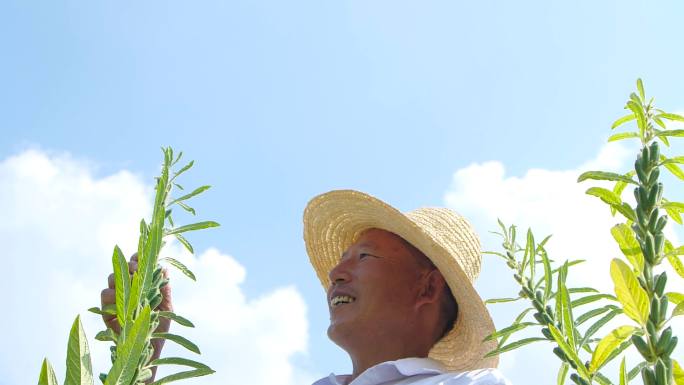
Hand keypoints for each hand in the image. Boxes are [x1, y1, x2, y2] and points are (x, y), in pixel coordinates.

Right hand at [100, 253, 172, 381]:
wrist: (149, 350)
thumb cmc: (160, 327)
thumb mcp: (167, 307)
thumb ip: (164, 288)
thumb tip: (164, 267)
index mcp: (142, 285)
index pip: (137, 263)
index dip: (138, 257)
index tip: (142, 257)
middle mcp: (128, 289)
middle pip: (122, 267)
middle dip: (130, 265)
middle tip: (137, 269)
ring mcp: (116, 299)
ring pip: (112, 279)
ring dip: (121, 278)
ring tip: (132, 283)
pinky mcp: (107, 312)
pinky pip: (105, 296)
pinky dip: (112, 294)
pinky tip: (121, 299)